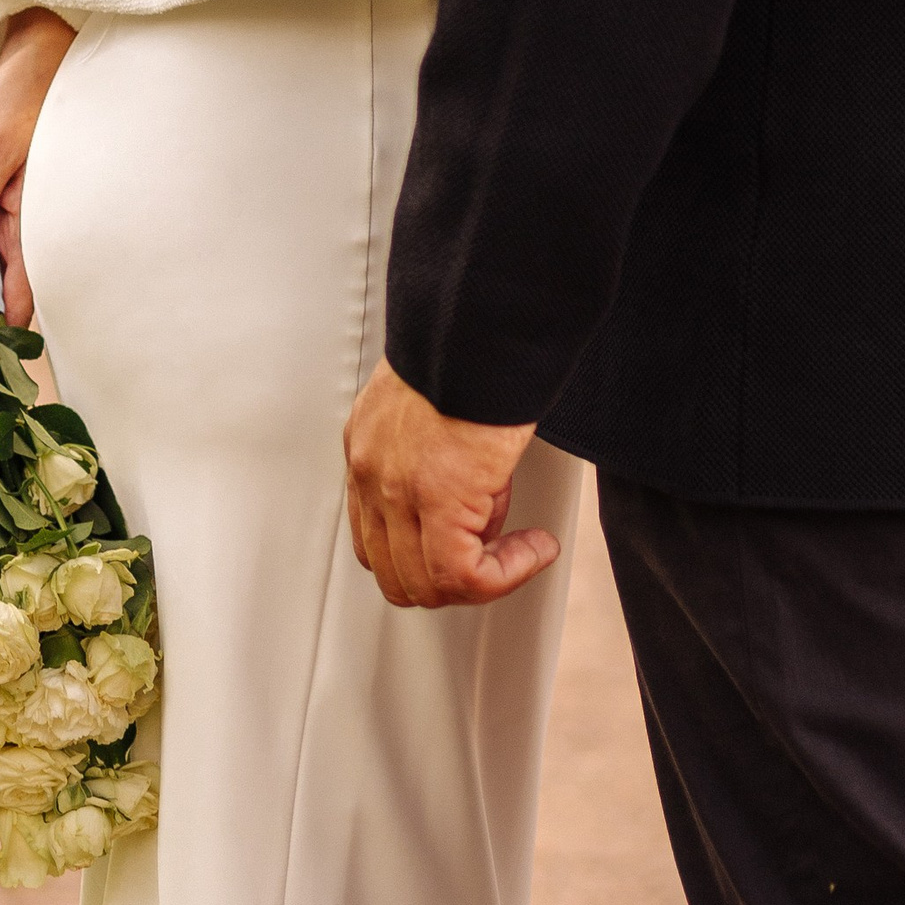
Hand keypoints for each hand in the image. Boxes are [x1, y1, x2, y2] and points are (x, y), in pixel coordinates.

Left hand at [343, 359, 555, 609]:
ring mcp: (397, 490)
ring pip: (428, 586)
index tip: (471, 544)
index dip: (426, 561)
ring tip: (522, 547)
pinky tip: (536, 547)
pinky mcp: (439, 498)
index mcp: (368, 448)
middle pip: (397, 576)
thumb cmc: (470, 344)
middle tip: (497, 555)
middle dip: (453, 581)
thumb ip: (434, 454)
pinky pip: (467, 575)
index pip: (376, 543)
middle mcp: (371, 473)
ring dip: (484, 580)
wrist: (483, 318)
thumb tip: (476, 501)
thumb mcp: (434, 402)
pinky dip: (507, 574)